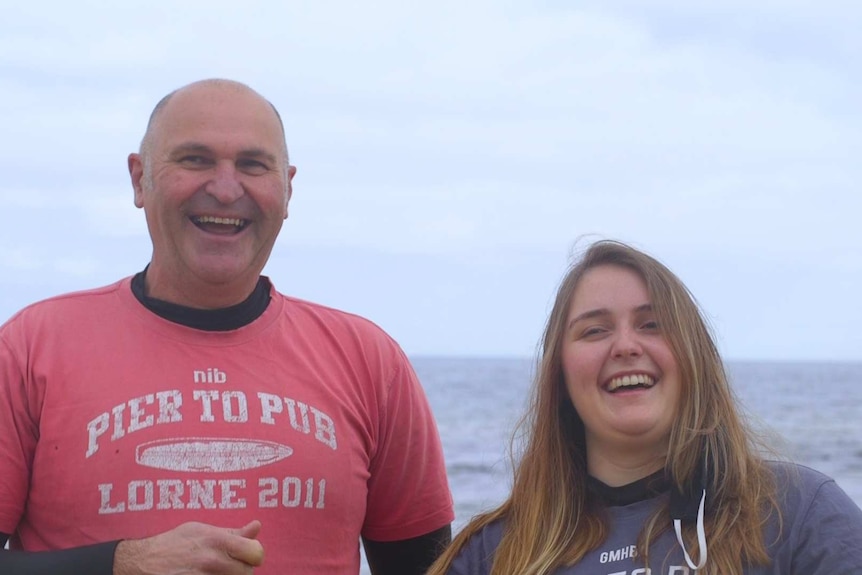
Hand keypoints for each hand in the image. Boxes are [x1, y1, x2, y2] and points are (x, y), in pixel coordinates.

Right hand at [114, 520, 263, 573]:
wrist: (142, 562)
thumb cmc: (174, 543)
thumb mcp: (201, 530)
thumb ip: (232, 532)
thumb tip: (257, 527)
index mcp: (217, 541)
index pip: (256, 553)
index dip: (254, 554)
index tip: (247, 555)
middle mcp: (212, 561)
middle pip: (247, 572)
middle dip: (241, 568)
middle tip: (228, 564)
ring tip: (216, 571)